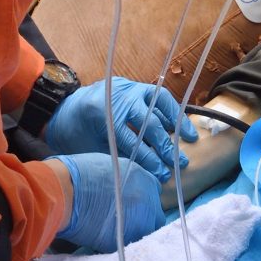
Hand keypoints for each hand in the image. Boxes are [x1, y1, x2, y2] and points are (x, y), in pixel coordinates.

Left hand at [45, 79, 197, 182]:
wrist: (70, 106)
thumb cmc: (79, 133)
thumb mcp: (91, 148)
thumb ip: (116, 156)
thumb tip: (143, 173)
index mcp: (102, 115)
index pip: (131, 140)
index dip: (148, 159)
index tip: (161, 174)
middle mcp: (119, 98)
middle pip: (148, 123)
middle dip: (164, 146)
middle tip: (177, 164)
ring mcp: (130, 89)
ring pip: (158, 105)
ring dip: (176, 124)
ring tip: (190, 140)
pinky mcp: (136, 86)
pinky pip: (159, 96)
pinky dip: (172, 110)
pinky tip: (182, 124)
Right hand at [52, 152, 165, 251]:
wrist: (66, 192)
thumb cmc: (81, 173)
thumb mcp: (110, 167)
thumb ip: (125, 178)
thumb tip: (125, 186)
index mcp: (144, 179)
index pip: (154, 192)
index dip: (143, 199)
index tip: (133, 203)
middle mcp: (148, 201)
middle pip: (155, 216)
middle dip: (144, 218)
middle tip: (125, 219)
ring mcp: (139, 223)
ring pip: (146, 233)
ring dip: (135, 233)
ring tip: (116, 231)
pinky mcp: (125, 241)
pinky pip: (129, 245)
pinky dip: (121, 243)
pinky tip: (108, 238)